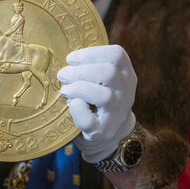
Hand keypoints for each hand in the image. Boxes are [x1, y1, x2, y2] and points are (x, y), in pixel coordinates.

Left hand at [57, 44, 136, 162]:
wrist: (108, 135)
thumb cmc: (98, 99)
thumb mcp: (103, 79)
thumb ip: (91, 66)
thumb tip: (66, 58)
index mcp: (126, 74)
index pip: (117, 54)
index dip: (91, 53)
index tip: (71, 58)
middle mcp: (126, 93)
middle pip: (109, 73)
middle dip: (80, 71)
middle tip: (63, 74)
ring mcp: (117, 114)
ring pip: (103, 96)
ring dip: (78, 89)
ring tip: (65, 90)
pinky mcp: (103, 132)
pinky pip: (88, 119)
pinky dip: (76, 109)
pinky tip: (72, 105)